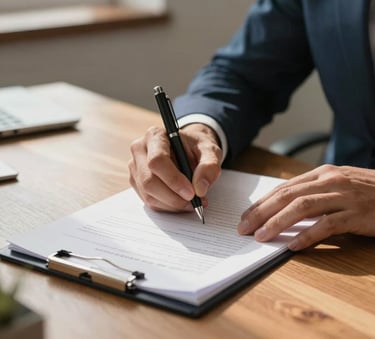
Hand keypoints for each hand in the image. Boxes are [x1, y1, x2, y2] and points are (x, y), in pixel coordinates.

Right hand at [128, 123, 221, 211]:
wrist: (188, 149)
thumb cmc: (197, 147)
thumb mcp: (211, 150)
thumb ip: (209, 166)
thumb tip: (200, 188)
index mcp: (156, 136)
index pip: (157, 161)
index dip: (173, 180)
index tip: (191, 192)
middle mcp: (140, 150)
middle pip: (149, 181)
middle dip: (174, 197)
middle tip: (195, 202)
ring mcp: (135, 167)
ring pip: (149, 195)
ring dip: (173, 204)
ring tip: (192, 202)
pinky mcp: (137, 182)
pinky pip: (149, 201)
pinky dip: (168, 206)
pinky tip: (182, 201)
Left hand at [237, 164, 374, 250]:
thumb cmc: (367, 192)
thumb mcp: (337, 186)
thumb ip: (312, 193)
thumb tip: (282, 208)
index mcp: (321, 174)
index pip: (283, 188)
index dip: (261, 203)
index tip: (245, 216)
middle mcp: (329, 181)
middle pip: (286, 196)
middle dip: (261, 212)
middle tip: (244, 228)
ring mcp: (344, 196)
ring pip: (302, 207)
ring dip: (277, 222)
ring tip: (261, 237)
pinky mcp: (357, 213)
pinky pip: (327, 225)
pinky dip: (308, 235)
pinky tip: (293, 245)